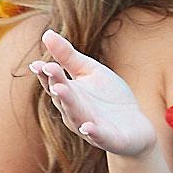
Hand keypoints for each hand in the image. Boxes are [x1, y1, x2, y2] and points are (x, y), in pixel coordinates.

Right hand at [31, 29, 155, 157]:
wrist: (135, 127)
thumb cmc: (109, 98)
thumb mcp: (90, 72)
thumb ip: (68, 56)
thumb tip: (46, 33)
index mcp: (69, 95)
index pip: (53, 83)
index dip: (45, 74)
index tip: (37, 63)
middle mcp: (75, 113)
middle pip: (63, 98)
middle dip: (56, 84)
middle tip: (49, 69)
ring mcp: (91, 127)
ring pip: (76, 116)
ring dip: (68, 104)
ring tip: (61, 90)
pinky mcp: (110, 139)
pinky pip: (99, 137)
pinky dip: (93, 133)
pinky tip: (88, 127)